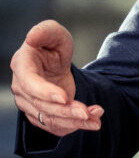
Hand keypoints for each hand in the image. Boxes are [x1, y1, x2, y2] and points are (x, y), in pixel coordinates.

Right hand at [10, 20, 103, 136]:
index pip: (30, 84)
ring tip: (97, 118)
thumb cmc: (53, 45)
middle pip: (42, 106)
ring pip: (50, 119)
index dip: (45, 92)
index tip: (65, 97)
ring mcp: (29, 104)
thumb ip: (46, 31)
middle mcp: (21, 88)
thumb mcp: (55, 33)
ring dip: (75, 122)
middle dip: (67, 111)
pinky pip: (56, 126)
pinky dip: (75, 126)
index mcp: (22, 65)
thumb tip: (32, 37)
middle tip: (88, 112)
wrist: (55, 63)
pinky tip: (92, 121)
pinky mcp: (40, 115)